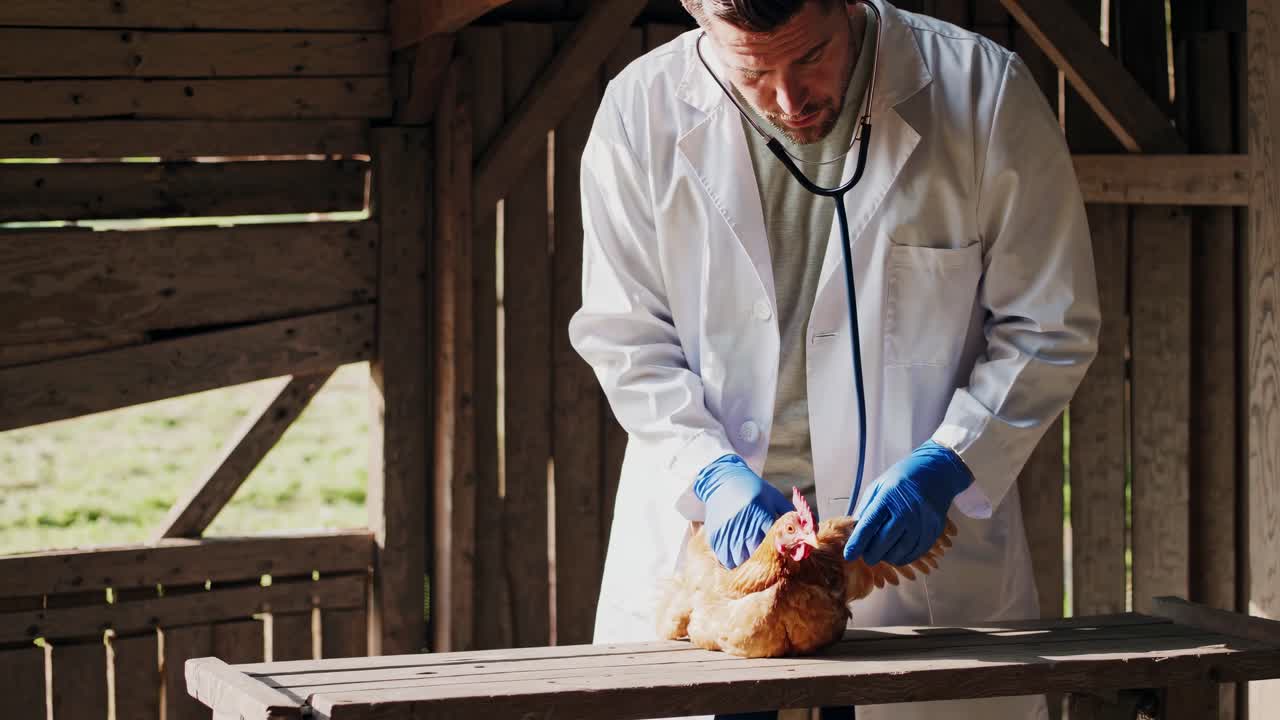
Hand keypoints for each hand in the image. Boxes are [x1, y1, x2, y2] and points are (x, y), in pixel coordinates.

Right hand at [694, 454, 792, 568]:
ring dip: (746, 563)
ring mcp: (728, 527)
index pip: (772, 538)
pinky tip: (737, 559)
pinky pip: (724, 555)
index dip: (777, 549)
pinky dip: (731, 560)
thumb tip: (808, 527)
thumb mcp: (773, 496)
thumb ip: (788, 512)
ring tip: (751, 564)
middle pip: (755, 551)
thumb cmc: (753, 488)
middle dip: (762, 559)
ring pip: (738, 556)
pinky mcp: (716, 532)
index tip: (780, 554)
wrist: (723, 479)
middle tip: (766, 563)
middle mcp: (744, 520)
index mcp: (760, 510)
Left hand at [843, 440, 972, 565]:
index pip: (869, 525)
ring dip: (887, 558)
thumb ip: (866, 510)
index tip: (849, 555)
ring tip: (881, 555)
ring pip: (901, 551)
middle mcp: (907, 510)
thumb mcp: (878, 487)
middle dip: (871, 554)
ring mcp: (923, 521)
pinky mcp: (934, 529)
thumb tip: (854, 533)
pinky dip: (904, 557)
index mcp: (888, 496)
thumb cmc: (901, 479)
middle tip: (866, 556)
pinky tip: (897, 554)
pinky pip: (917, 552)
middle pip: (884, 542)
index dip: (857, 543)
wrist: (935, 472)